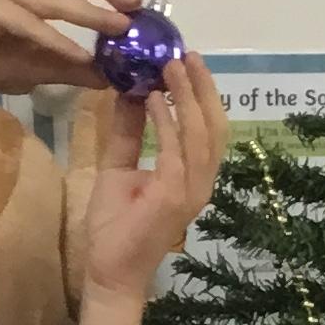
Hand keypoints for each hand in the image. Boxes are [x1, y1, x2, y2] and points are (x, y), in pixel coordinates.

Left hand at [82, 54, 229, 306]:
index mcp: (193, 176)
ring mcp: (191, 190)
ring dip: (188, 97)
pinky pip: (175, 150)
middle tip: (185, 54)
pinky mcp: (173, 196)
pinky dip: (166, 121)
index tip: (185, 62)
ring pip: (201, 134)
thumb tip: (131, 93)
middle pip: (215, 126)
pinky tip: (152, 98)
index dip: (202, 93)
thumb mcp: (120, 167)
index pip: (208, 128)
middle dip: (203, 87)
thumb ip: (129, 133)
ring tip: (171, 66)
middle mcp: (200, 182)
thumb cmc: (116, 226)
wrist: (109, 270)